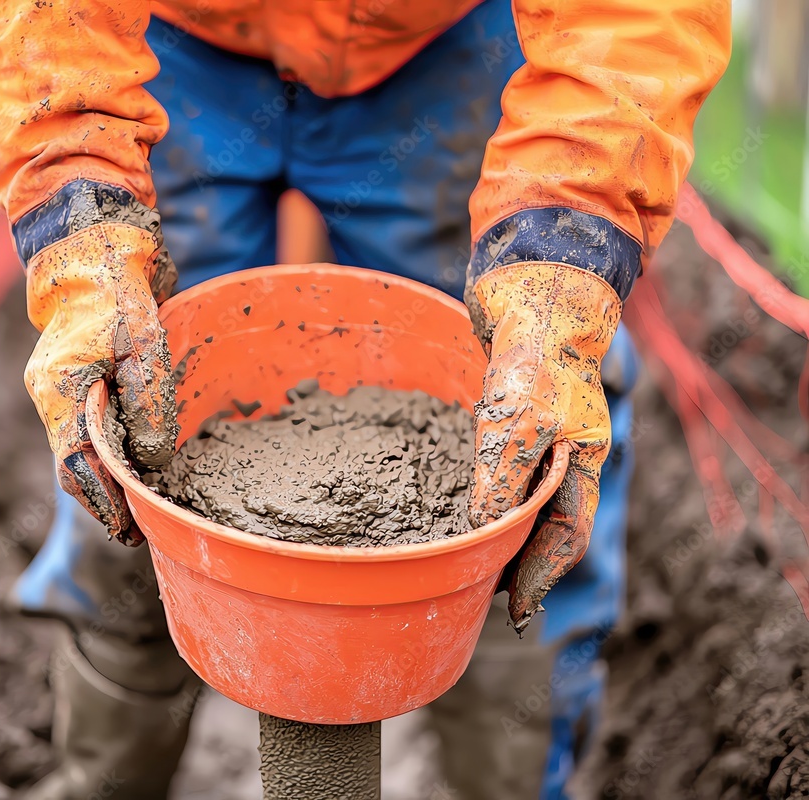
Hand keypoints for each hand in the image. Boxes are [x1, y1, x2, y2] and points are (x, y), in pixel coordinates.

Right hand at [25, 222, 178, 544]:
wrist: (95, 244)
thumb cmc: (116, 288)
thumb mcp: (142, 343)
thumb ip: (148, 402)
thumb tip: (151, 459)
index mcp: (61, 391)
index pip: (76, 466)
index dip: (102, 503)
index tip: (127, 532)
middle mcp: (53, 396)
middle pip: (74, 465)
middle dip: (104, 499)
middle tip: (137, 530)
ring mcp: (63, 387)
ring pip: (82, 447)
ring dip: (108, 477)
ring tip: (140, 505)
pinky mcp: (79, 377)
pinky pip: (90, 426)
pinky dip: (110, 449)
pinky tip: (134, 461)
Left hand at [464, 262, 621, 631]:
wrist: (531, 282)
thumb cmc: (535, 352)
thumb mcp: (519, 424)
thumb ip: (502, 479)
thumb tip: (483, 535)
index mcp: (583, 459)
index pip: (565, 534)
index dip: (539, 575)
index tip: (513, 611)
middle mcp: (563, 451)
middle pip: (544, 521)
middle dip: (516, 559)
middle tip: (480, 591)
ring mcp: (537, 430)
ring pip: (517, 494)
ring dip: (495, 526)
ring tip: (466, 556)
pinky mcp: (510, 411)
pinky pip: (495, 462)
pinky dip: (478, 488)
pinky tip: (453, 499)